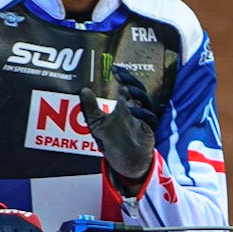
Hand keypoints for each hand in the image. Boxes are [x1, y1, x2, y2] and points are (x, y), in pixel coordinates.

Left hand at [79, 69, 157, 195]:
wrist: (125, 163)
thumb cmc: (114, 141)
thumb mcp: (97, 123)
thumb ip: (91, 108)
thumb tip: (83, 90)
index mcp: (125, 105)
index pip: (127, 85)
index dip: (123, 76)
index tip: (114, 68)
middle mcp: (136, 110)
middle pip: (138, 90)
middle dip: (130, 81)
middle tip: (121, 76)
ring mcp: (143, 120)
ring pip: (146, 102)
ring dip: (137, 95)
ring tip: (126, 89)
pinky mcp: (148, 132)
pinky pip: (149, 119)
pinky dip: (142, 113)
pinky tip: (131, 109)